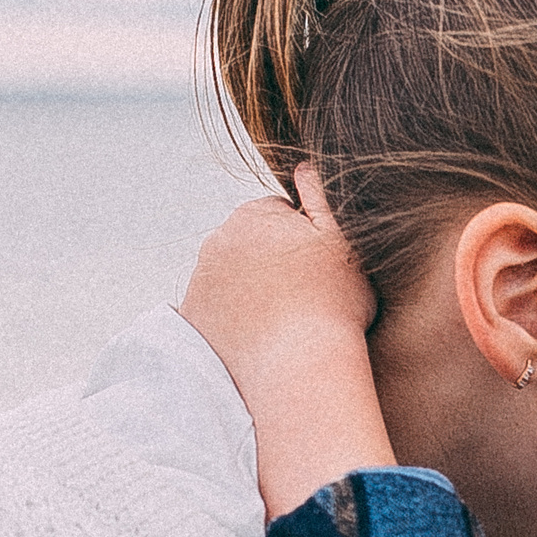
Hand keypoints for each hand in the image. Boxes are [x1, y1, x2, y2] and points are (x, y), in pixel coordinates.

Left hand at [182, 166, 376, 347]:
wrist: (296, 370)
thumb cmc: (332, 305)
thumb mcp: (344, 240)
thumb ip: (322, 195)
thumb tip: (303, 166)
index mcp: (253, 217)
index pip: (278, 215)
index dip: (305, 239)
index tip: (321, 268)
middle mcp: (217, 243)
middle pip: (250, 245)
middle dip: (273, 262)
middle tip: (306, 297)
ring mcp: (200, 283)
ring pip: (232, 279)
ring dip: (254, 292)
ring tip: (285, 323)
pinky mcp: (192, 321)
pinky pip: (217, 313)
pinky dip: (235, 322)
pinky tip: (262, 340)